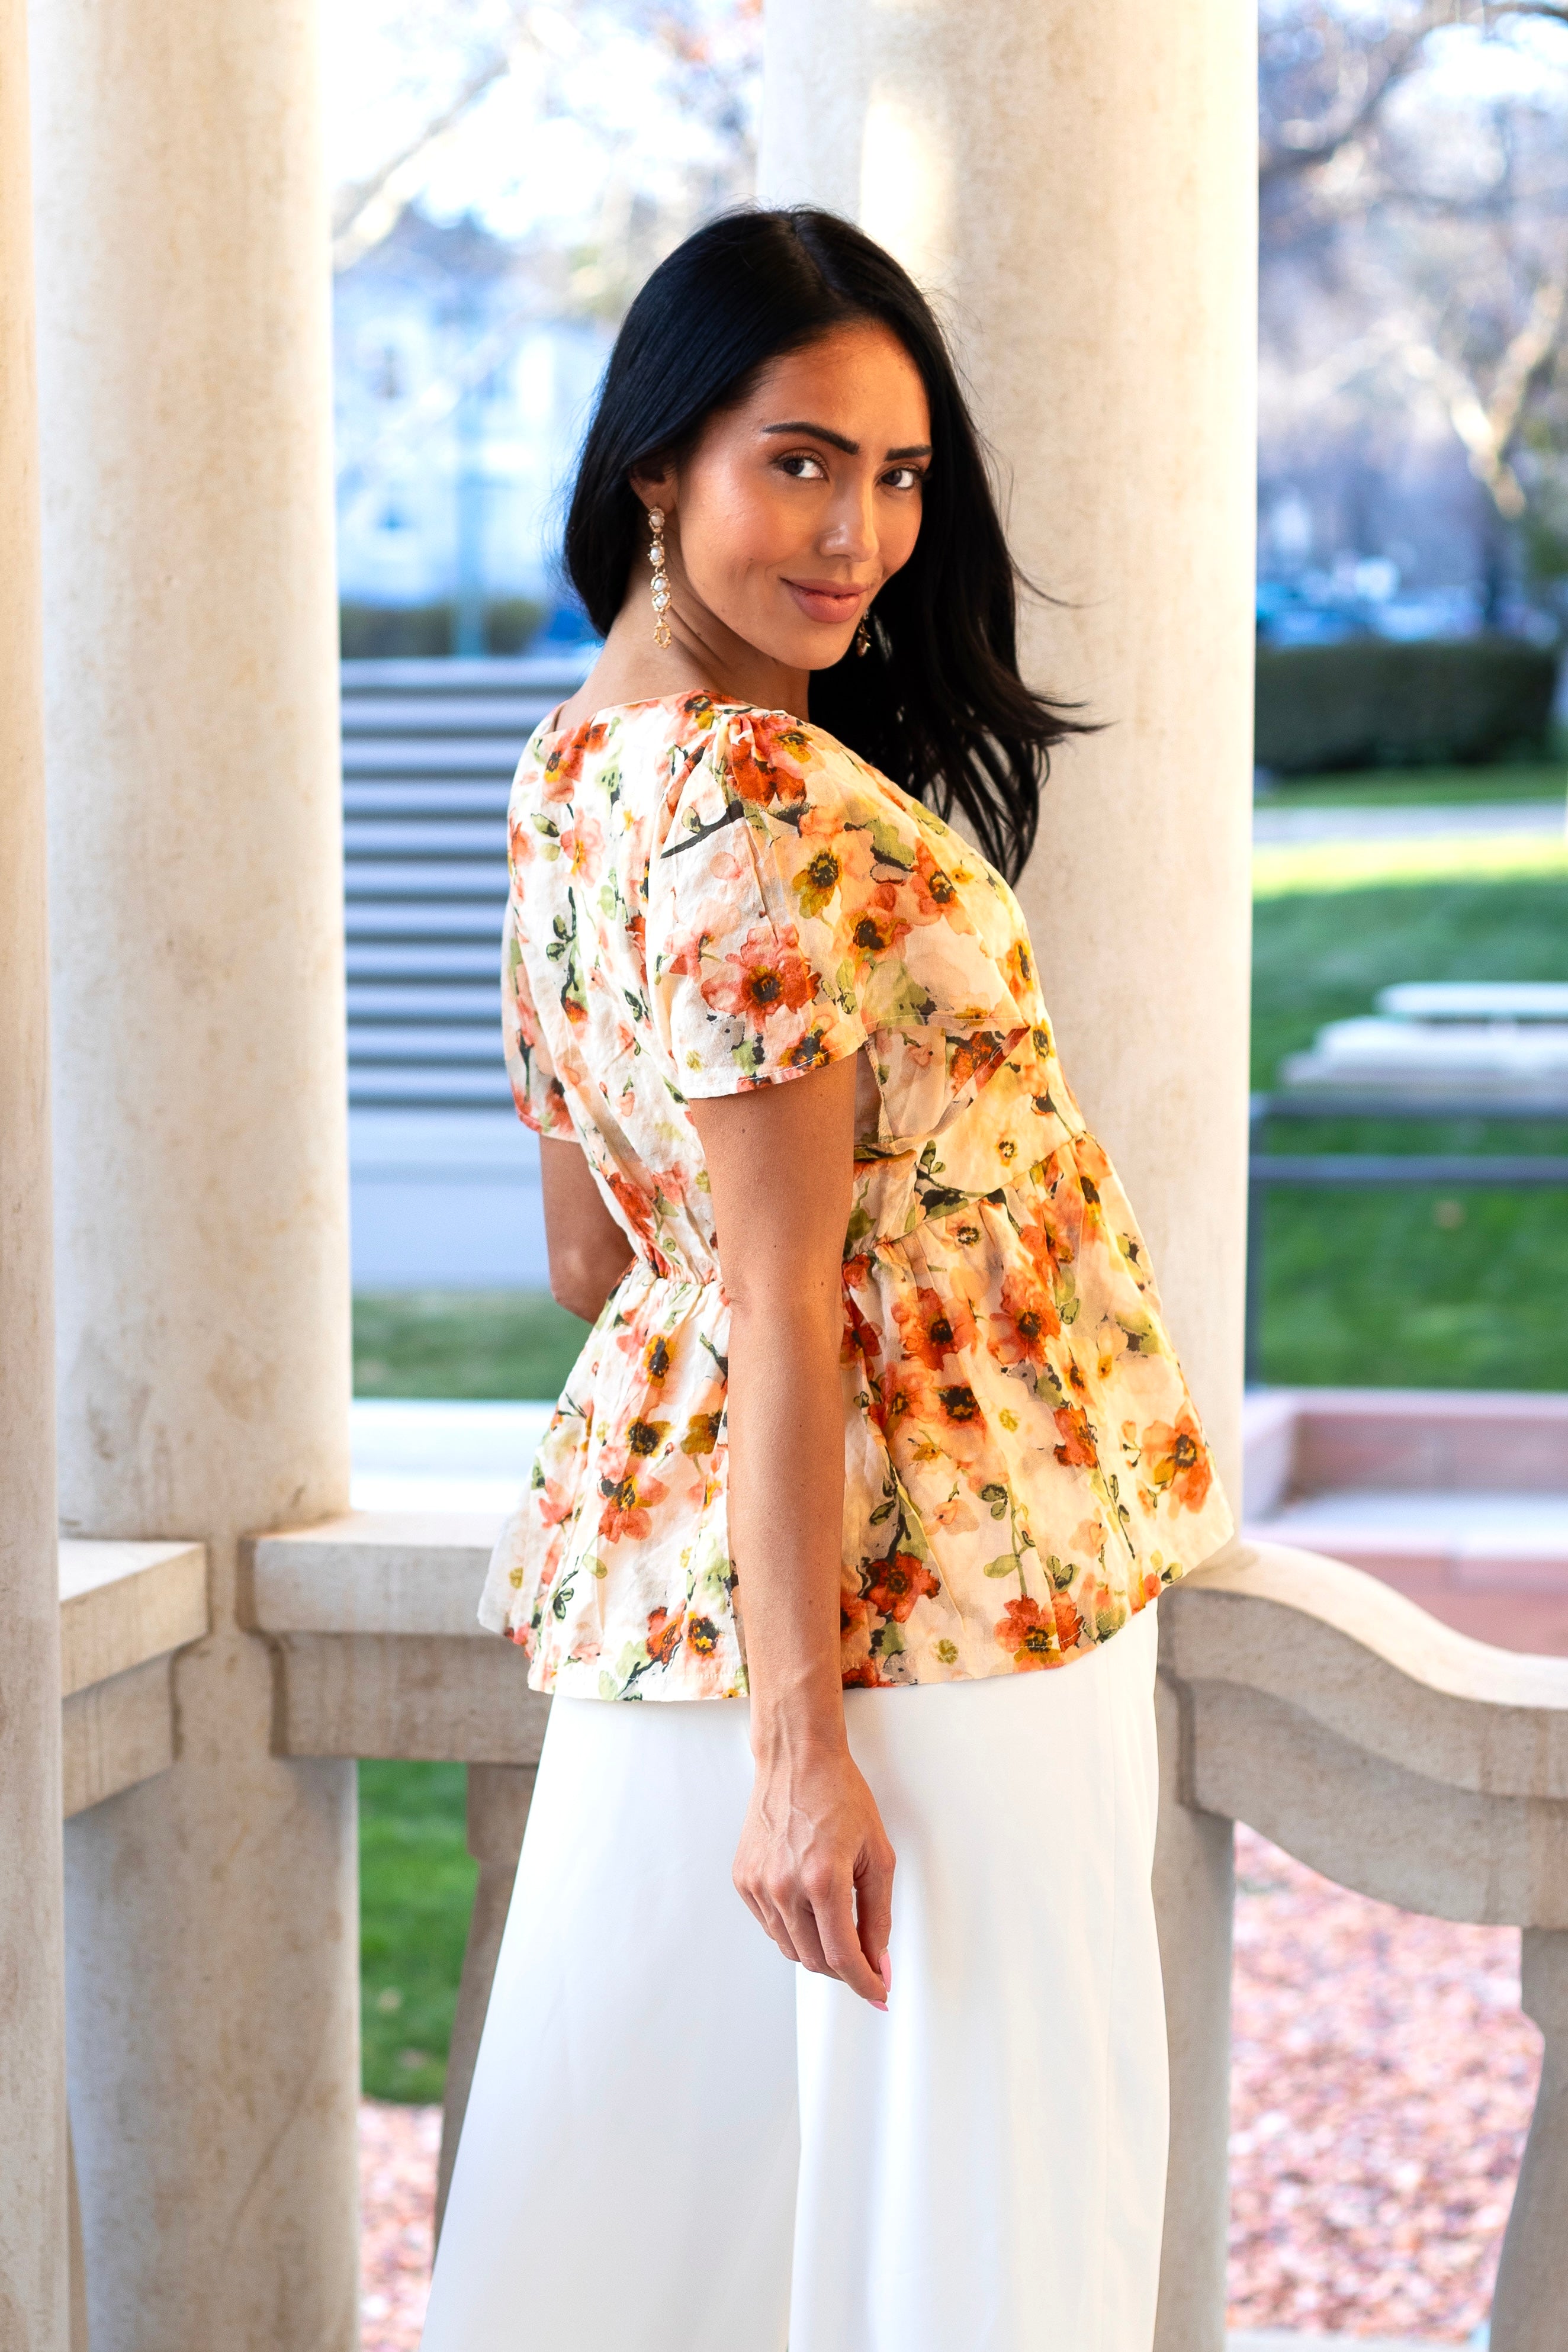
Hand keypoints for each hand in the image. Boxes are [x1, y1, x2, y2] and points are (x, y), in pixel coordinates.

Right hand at [733, 1736, 894, 2008]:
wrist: (797, 1760)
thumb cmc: (840, 1796)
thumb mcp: (878, 1855)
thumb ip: (879, 1915)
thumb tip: (880, 1962)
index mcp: (824, 1879)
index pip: (843, 1956)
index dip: (865, 1982)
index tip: (879, 1993)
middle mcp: (785, 1886)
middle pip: (816, 1960)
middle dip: (845, 1968)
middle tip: (866, 1958)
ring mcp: (759, 1884)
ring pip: (791, 1948)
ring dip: (818, 1950)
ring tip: (837, 1923)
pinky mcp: (744, 1879)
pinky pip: (771, 1926)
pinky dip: (793, 1928)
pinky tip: (809, 1904)